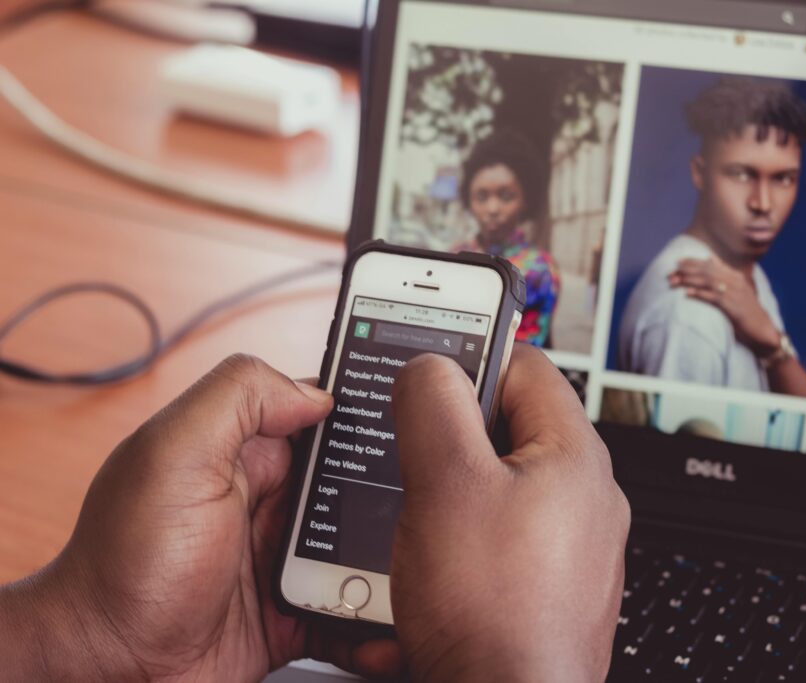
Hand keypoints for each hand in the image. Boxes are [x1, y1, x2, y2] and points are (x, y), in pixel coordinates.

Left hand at [0, 355, 401, 680]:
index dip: (376, 419)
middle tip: (434, 519)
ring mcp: (285, 560)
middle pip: (363, 487)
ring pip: (367, 551)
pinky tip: (393, 633)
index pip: (329, 418)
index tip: (424, 427)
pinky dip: (377, 626)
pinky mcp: (294, 614)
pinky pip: (351, 615)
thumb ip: (238, 398)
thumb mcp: (173, 456)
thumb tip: (318, 392)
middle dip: (403, 499)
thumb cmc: (125, 563)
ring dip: (398, 566)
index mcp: (250, 454)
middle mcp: (273, 502)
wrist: (104, 667)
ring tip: (428, 580)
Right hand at [391, 345, 629, 681]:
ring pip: (504, 484)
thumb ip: (434, 405)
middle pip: (511, 427)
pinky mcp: (555, 584)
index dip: (470, 358)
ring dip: (456, 487)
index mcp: (575, 454)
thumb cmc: (490, 609)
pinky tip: (440, 559)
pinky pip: (507, 535)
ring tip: (419, 509)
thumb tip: (430, 367)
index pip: (524, 365)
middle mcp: (587, 496)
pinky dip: (470, 534)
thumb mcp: (445, 482)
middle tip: (412, 447)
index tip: (428, 368)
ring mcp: (575, 545)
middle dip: (454, 432)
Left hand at [668, 256, 780, 355]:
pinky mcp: (734, 307)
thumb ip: (724, 274)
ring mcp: (735, 294)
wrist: (763, 330)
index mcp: (735, 276)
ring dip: (689, 281)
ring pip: (709, 282)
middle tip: (670, 272)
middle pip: (707, 272)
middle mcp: (736, 282)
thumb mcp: (736, 289)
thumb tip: (710, 257)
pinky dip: (700, 294)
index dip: (693, 262)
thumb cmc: (746, 311)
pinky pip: (714, 298)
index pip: (711, 264)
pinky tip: (688, 293)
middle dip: (687, 271)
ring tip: (675, 281)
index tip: (677, 261)